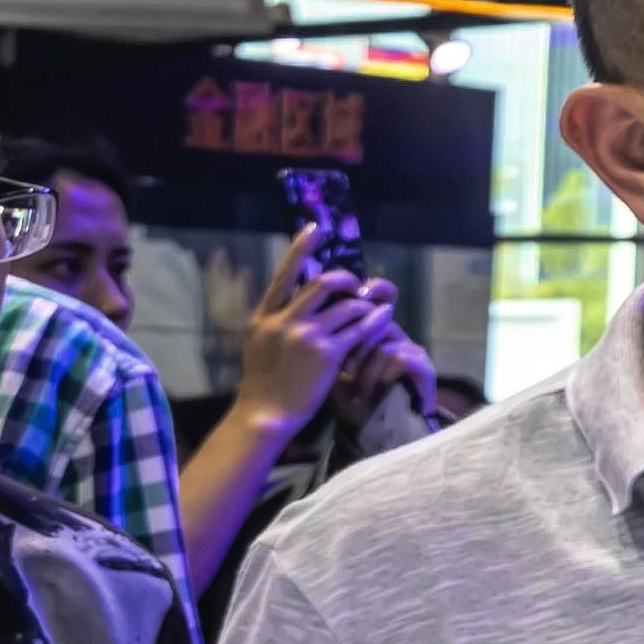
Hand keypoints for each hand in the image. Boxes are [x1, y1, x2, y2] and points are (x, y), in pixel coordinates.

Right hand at [221, 253, 389, 437]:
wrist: (264, 414)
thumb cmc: (262, 383)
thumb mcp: (259, 344)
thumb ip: (275, 320)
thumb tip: (296, 299)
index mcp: (264, 316)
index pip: (284, 274)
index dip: (301, 248)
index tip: (316, 228)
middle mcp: (284, 321)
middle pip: (322, 283)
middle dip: (345, 279)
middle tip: (354, 285)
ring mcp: (306, 336)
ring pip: (346, 304)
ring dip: (364, 302)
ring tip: (373, 305)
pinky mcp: (327, 354)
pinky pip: (359, 328)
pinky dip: (375, 320)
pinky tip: (384, 316)